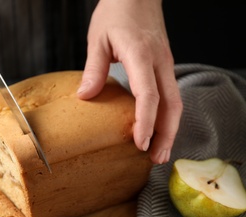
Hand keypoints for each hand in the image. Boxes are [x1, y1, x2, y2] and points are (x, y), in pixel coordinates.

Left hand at [78, 0, 182, 163]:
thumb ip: (94, 68)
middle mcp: (159, 62)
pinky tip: (159, 129)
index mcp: (140, 55)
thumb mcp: (99, 38)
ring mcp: (165, 64)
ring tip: (159, 152)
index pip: (148, 95)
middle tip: (156, 159)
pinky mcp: (164, 65)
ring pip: (175, 102)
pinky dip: (166, 116)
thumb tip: (85, 96)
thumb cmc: (117, 12)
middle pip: (171, 105)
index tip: (140, 143)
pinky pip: (170, 95)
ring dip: (170, 129)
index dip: (145, 121)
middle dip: (166, 135)